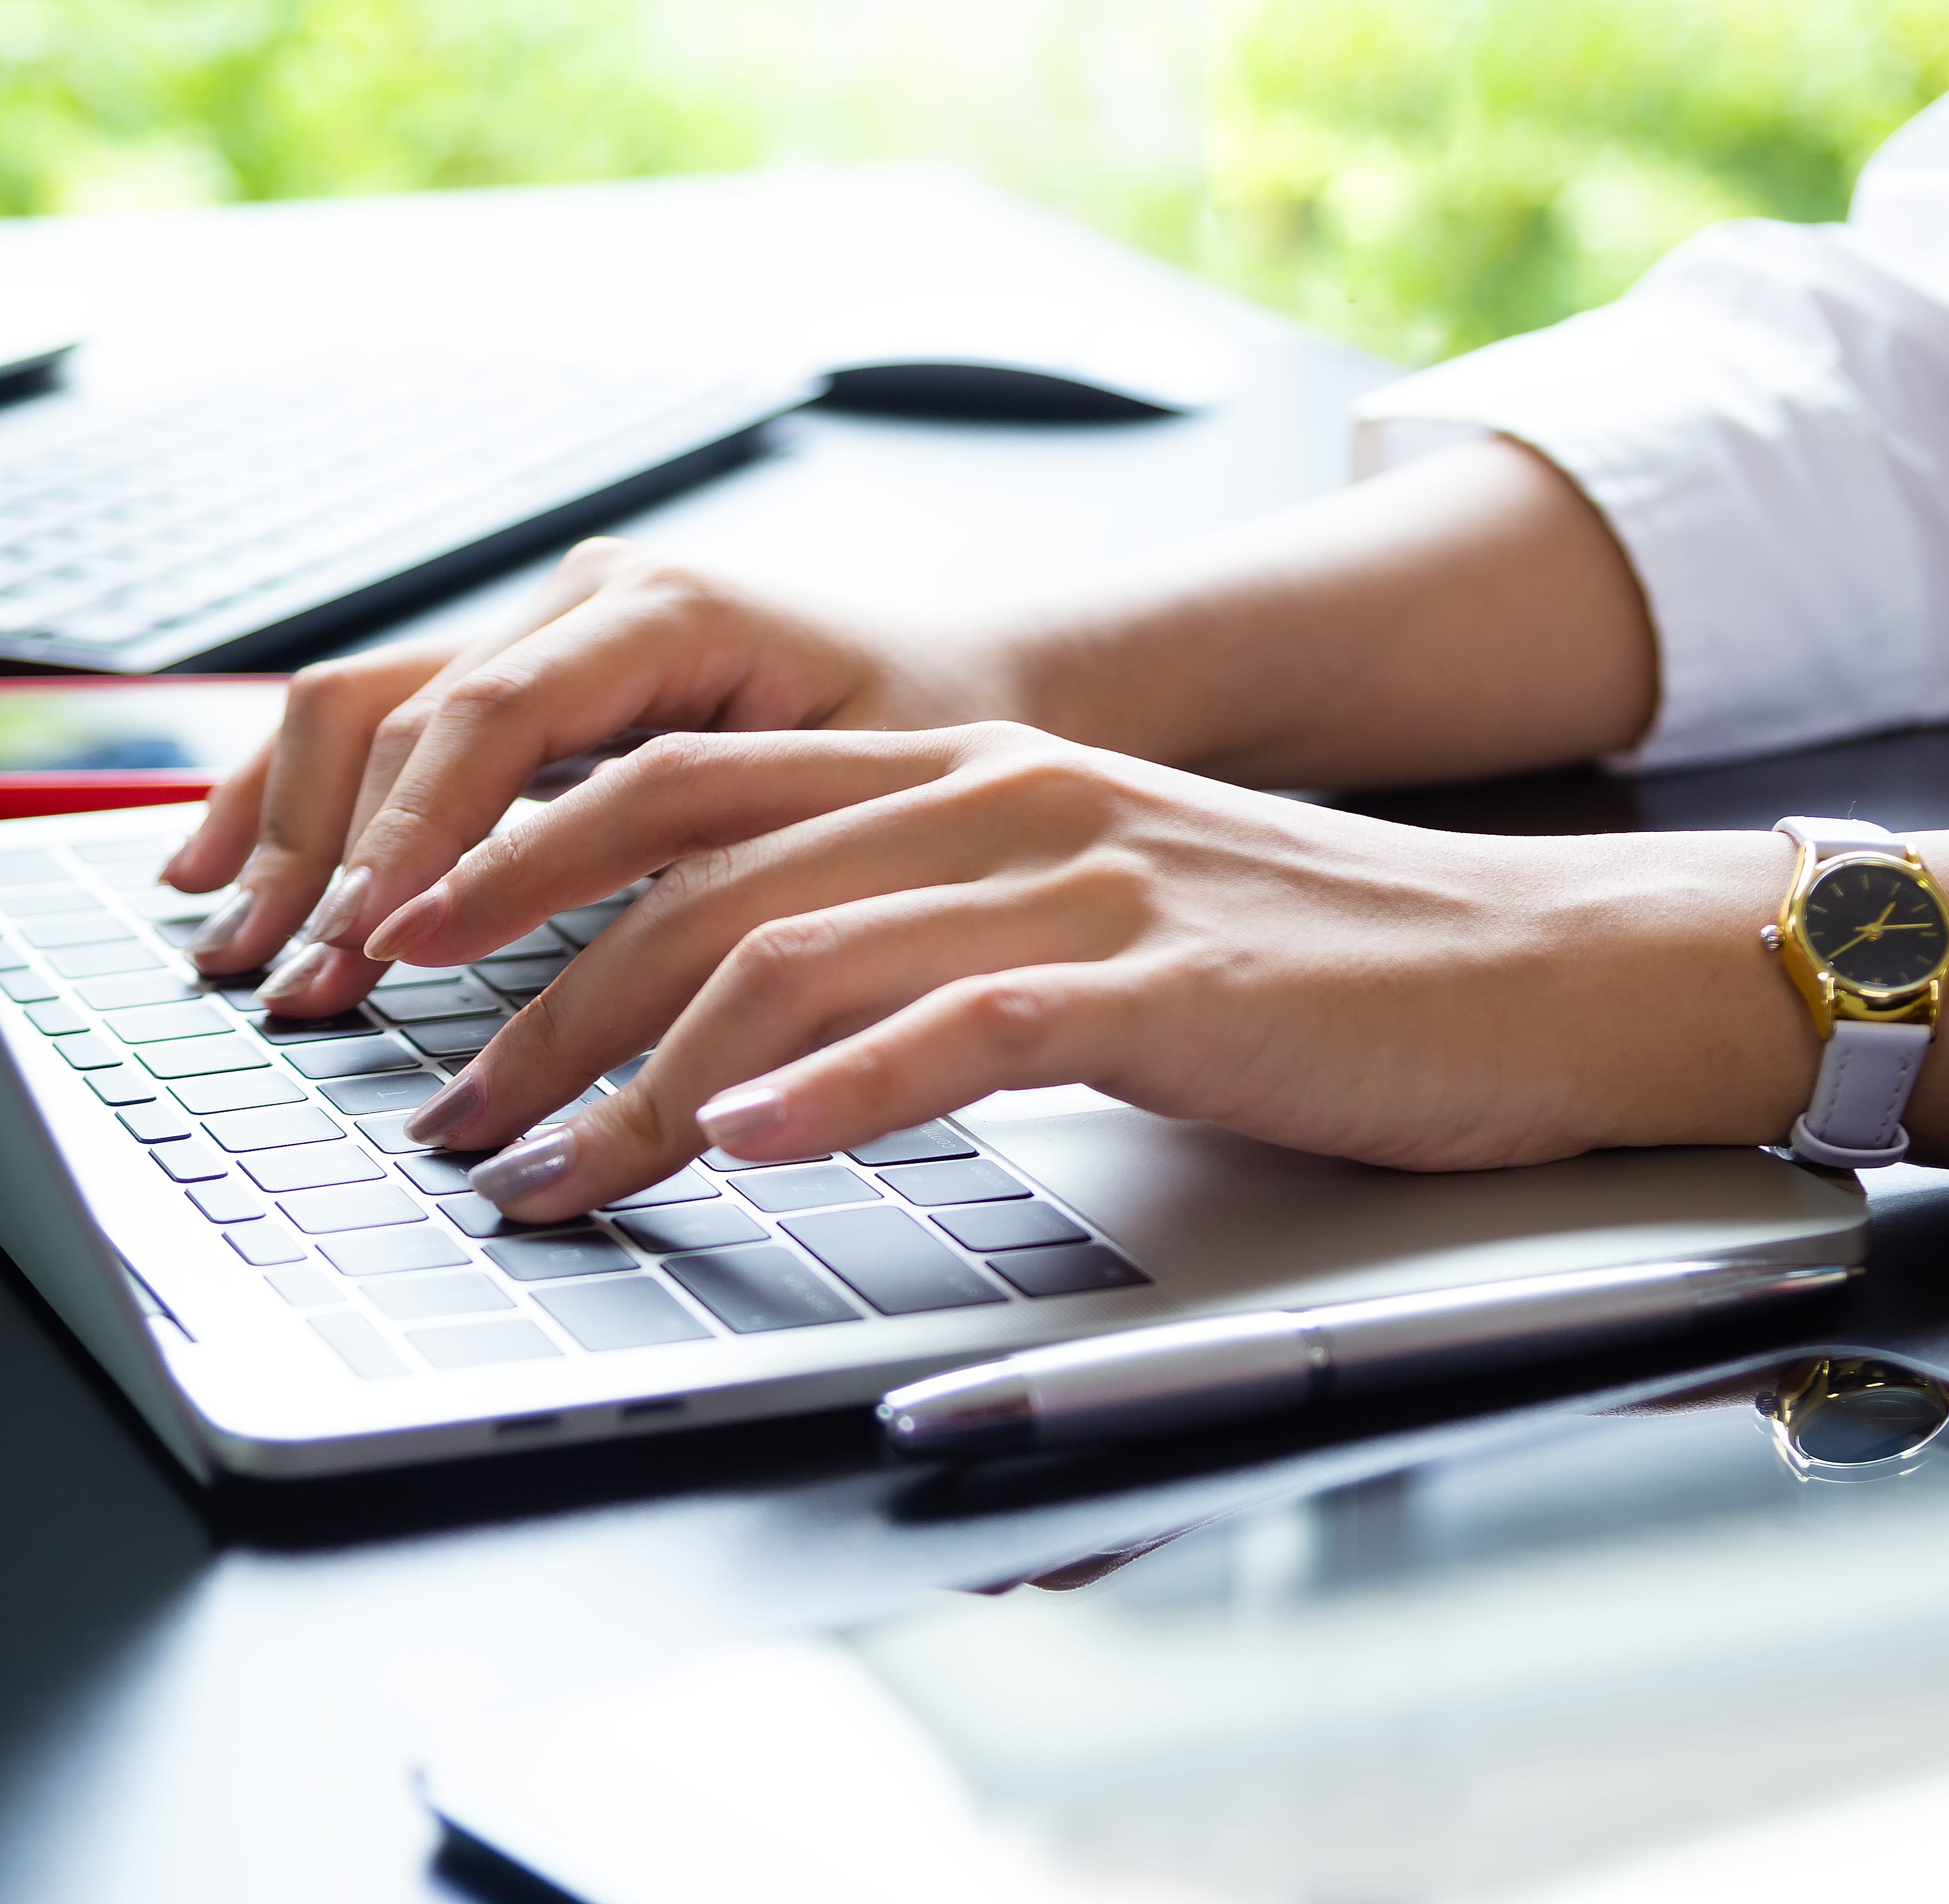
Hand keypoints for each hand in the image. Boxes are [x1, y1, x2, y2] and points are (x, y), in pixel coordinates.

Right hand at [157, 537, 1032, 1004]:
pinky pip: (376, 724)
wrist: (988, 691)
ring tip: (231, 946)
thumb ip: (732, 873)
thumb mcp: (860, 812)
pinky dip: (293, 801)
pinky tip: (223, 873)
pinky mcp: (523, 679)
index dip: (420, 838)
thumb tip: (625, 992)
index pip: (497, 716)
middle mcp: (588, 599)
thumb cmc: (941, 754)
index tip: (370, 946)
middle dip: (333, 857)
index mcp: (672, 609)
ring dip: (284, 831)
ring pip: (361, 706)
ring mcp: (544, 628)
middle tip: (289, 987)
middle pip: (403, 708)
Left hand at [377, 723, 1812, 1220]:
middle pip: (696, 875)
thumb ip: (917, 947)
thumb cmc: (1303, 968)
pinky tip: (751, 1150)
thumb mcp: (1078, 922)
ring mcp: (1079, 877)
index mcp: (961, 773)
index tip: (415, 980)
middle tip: (445, 1115)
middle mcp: (996, 797)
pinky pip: (965, 1023)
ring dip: (642, 1079)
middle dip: (535, 1000)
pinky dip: (841, 1089)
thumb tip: (748, 1046)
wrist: (1532, 966)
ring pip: (798, 956)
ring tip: (546, 1176)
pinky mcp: (1164, 973)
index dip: (520, 879)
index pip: (678, 801)